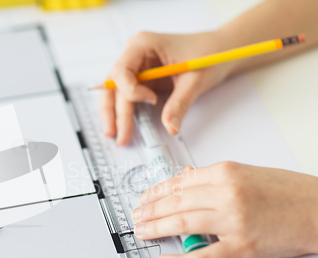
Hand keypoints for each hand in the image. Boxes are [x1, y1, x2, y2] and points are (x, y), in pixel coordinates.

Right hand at [101, 31, 233, 145]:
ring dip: (115, 115)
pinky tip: (124, 128)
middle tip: (119, 134)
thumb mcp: (195, 79)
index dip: (131, 90)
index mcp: (143, 45)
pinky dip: (125, 112)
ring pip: (116, 92)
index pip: (121, 70)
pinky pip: (127, 97)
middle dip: (116, 111)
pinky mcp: (142, 79)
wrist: (221, 51)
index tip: (152, 100)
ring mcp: (137, 67)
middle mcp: (135, 55)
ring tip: (117, 135)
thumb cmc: (209, 54)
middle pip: (114, 85)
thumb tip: (171, 127)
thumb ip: (180, 103)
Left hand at [132, 162, 317, 257]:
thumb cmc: (286, 191)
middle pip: (175, 203)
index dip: (156, 192)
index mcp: (225, 172)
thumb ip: (213, 179)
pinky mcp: (241, 247)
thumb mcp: (246, 172)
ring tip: (141, 231)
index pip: (179, 182)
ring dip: (155, 228)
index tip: (144, 197)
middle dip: (149, 210)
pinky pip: (203, 255)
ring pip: (181, 224)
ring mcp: (232, 221)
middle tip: (136, 215)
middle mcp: (226, 194)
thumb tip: (182, 185)